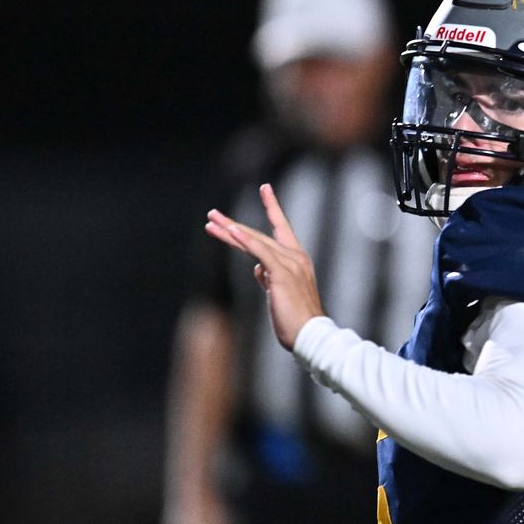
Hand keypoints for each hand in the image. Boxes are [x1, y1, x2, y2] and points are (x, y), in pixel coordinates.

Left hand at [205, 183, 324, 350]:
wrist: (312, 335)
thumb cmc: (297, 320)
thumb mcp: (281, 294)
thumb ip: (270, 278)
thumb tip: (257, 270)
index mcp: (297, 260)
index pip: (282, 228)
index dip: (272, 207)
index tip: (265, 188)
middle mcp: (295, 257)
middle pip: (258, 235)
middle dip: (233, 225)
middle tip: (212, 215)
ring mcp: (289, 263)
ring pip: (255, 241)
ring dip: (230, 231)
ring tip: (211, 222)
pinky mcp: (282, 273)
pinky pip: (260, 252)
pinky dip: (246, 241)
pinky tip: (232, 232)